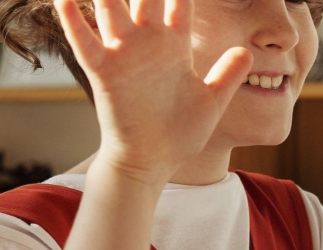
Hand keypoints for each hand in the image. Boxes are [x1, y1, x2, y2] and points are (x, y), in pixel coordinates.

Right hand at [54, 0, 251, 181]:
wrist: (154, 160)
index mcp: (173, 44)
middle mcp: (147, 42)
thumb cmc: (180, 131)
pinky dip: (74, 20)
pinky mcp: (104, 74)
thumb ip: (227, 74)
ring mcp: (123, 55)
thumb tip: (248, 51)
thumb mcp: (211, 100)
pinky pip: (85, 42)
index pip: (180, 1)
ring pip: (111, 8)